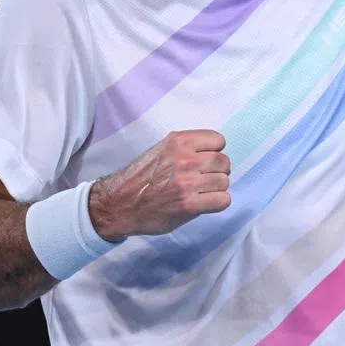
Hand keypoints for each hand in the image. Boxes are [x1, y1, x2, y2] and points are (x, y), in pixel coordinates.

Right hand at [88, 130, 231, 240]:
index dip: (214, 152)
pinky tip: (204, 203)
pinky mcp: (189, 204)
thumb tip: (213, 151)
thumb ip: (186, 147)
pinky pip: (223, 200)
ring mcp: (188, 182)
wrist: (120, 203)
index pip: (218, 140)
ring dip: (216, 188)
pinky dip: (217, 203)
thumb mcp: (162, 149)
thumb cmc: (141, 178)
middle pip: (224, 162)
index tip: (205, 160)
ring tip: (201, 192)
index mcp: (179, 141)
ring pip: (224, 181)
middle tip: (204, 179)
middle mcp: (185, 159)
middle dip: (217, 171)